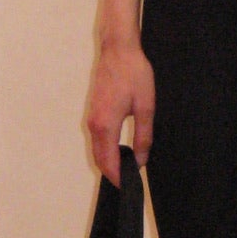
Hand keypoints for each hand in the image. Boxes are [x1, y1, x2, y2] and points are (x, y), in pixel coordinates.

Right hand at [85, 39, 156, 186]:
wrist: (118, 50)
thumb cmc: (134, 74)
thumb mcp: (145, 107)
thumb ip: (143, 136)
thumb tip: (141, 159)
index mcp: (106, 125)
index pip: (109, 162)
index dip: (118, 178)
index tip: (129, 187)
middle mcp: (94, 124)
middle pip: (99, 159)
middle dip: (112, 173)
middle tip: (129, 182)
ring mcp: (91, 117)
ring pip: (96, 149)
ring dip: (108, 162)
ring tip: (126, 169)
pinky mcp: (93, 111)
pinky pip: (96, 139)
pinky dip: (105, 150)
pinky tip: (119, 150)